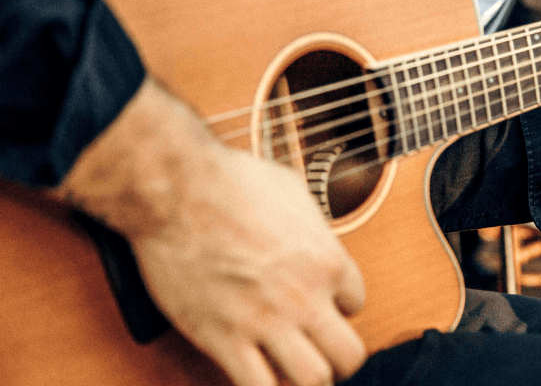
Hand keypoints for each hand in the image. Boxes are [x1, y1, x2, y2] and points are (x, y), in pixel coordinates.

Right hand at [56, 78, 365, 385]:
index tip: (322, 304)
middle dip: (340, 358)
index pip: (357, 302)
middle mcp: (306, 296)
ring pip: (314, 380)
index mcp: (327, 259)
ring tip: (292, 369)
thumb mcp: (292, 190)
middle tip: (321, 351)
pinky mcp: (225, 339)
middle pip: (350, 354)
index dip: (340, 306)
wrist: (178, 191)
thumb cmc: (231, 180)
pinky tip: (256, 376)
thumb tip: (312, 233)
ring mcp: (267, 322)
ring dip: (308, 378)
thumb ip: (311, 223)